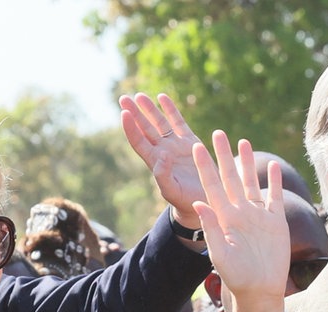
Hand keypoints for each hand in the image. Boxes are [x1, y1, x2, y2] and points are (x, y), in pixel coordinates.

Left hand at [120, 93, 205, 231]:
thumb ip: (163, 176)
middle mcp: (163, 150)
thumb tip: (162, 155)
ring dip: (149, 109)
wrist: (203, 201)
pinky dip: (171, 110)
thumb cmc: (185, 200)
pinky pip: (178, 122)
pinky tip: (162, 97)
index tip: (124, 113)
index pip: (138, 141)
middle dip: (135, 113)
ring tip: (139, 96)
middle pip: (145, 128)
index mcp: (155, 162)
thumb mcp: (172, 191)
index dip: (130, 128)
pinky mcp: (190, 141)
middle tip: (124, 98)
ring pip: (159, 123)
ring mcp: (175, 145)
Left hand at [190, 131, 288, 311]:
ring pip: (251, 182)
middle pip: (230, 178)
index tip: (197, 148)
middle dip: (224, 156)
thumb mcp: (220, 254)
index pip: (211, 186)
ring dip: (247, 163)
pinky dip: (274, 182)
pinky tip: (273, 166)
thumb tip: (199, 204)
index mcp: (223, 218)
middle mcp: (239, 212)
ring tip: (243, 142)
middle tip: (217, 134)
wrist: (260, 290)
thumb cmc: (236, 277)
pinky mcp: (276, 222)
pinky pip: (274, 197)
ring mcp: (258, 216)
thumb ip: (211, 228)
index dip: (205, 167)